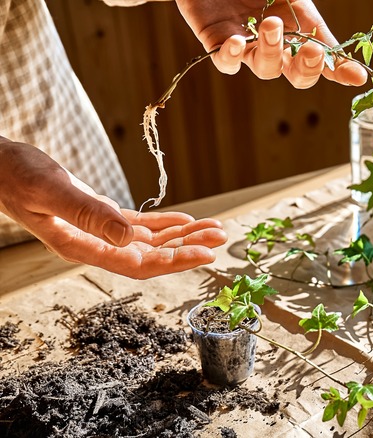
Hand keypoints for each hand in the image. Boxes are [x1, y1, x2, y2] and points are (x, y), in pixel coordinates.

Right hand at [0, 141, 227, 278]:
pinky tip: (186, 220)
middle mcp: (94, 245)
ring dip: (182, 235)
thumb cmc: (15, 175)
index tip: (206, 255)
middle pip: (151, 254)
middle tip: (221, 237)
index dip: (174, 261)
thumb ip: (89, 214)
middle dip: (187, 247)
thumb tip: (128, 238)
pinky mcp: (99, 216)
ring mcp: (97, 232)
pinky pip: (138, 226)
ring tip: (214, 228)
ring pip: (149, 240)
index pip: (138, 263)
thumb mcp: (52, 191)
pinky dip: (164, 223)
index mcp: (81, 247)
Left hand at [175, 0, 366, 87]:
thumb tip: (323, 24)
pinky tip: (238, 41)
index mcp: (300, 24)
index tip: (358, 77)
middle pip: (298, 74)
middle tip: (312, 50)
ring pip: (266, 69)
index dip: (342, 70)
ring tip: (270, 24)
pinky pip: (227, 62)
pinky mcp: (218, 42)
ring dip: (271, 51)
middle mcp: (277, 41)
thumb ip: (306, 9)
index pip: (326, 56)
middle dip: (308, 67)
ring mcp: (249, 44)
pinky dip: (233, 56)